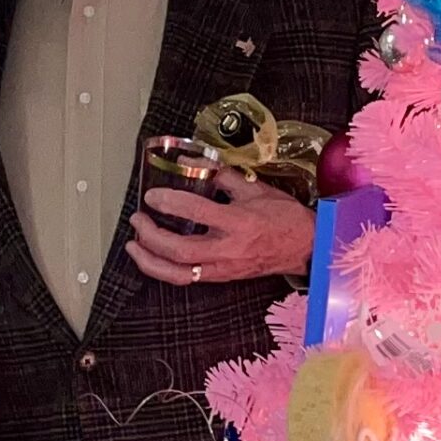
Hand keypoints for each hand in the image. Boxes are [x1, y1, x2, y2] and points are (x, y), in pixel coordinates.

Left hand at [127, 168, 314, 288]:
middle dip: (151, 236)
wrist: (306, 247)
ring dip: (151, 261)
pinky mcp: (222, 277)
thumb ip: (220, 175)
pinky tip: (153, 257)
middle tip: (138, 219)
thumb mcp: (255, 188)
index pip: (197, 213)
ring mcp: (224, 268)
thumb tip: (190, 162)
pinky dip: (165, 269)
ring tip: (135, 246)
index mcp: (239, 222)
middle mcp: (229, 249)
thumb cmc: (284, 217)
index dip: (170, 202)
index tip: (153, 195)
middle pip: (179, 251)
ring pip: (178, 274)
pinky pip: (187, 278)